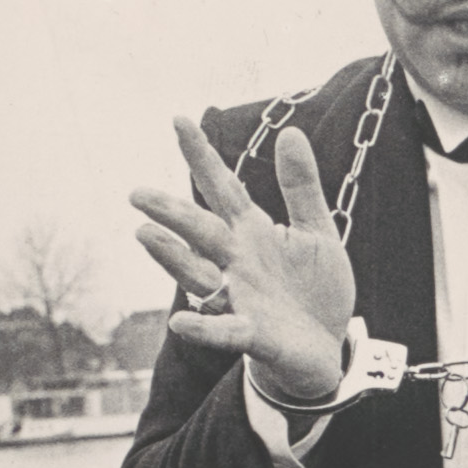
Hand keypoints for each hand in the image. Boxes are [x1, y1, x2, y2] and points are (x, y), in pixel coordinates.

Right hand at [132, 119, 354, 402]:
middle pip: (199, 230)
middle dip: (170, 212)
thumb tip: (291, 132)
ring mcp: (241, 298)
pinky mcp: (254, 335)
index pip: (222, 188)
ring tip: (144, 235)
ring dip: (172, 257)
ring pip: (198, 275)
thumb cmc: (316, 290)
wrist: (329, 346)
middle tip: (137, 193)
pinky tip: (179, 323)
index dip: (201, 156)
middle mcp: (236, 262)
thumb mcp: (317, 232)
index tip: (179, 120)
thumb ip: (301, 187)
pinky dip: (204, 328)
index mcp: (251, 232)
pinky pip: (225, 331)